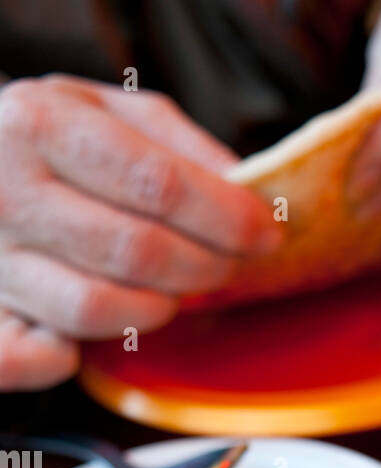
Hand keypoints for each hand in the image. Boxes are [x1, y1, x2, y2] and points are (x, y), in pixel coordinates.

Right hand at [0, 75, 280, 389]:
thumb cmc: (42, 139)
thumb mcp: (104, 111)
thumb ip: (179, 146)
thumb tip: (250, 193)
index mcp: (40, 122)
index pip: (158, 185)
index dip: (228, 217)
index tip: (267, 233)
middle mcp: (6, 189)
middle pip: (137, 251)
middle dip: (205, 266)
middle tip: (227, 265)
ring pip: (99, 308)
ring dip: (158, 308)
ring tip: (173, 289)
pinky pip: (44, 356)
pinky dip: (81, 352)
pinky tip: (100, 322)